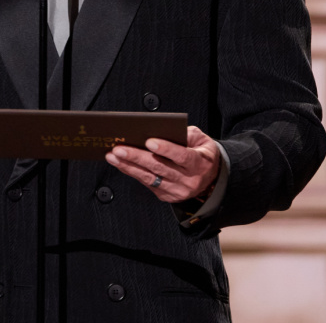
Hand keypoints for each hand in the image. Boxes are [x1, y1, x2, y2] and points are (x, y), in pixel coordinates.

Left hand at [105, 125, 219, 203]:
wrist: (211, 180)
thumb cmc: (202, 155)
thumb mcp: (202, 140)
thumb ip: (185, 133)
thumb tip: (162, 129)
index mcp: (200, 163)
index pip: (182, 156)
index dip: (166, 149)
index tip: (149, 142)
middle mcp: (189, 179)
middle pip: (160, 167)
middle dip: (137, 157)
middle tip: (119, 148)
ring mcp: (177, 190)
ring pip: (150, 178)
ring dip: (129, 166)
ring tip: (113, 156)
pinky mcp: (167, 196)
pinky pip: (147, 184)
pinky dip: (132, 173)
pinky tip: (121, 164)